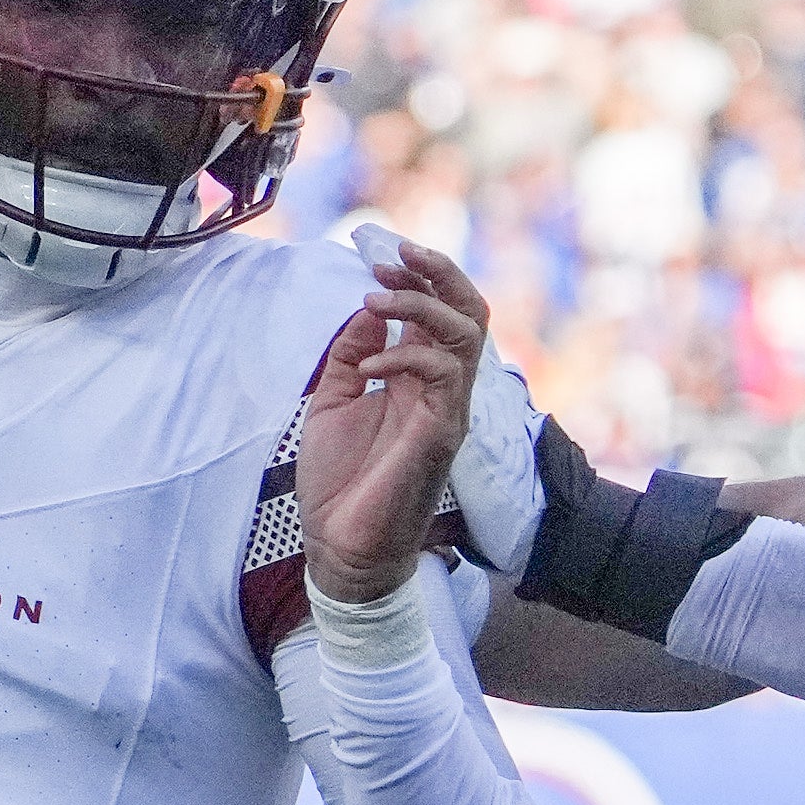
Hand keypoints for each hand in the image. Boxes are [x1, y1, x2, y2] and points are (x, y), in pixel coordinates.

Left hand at [297, 236, 486, 604]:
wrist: (338, 548)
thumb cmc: (338, 483)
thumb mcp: (334, 401)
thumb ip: (352, 354)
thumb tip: (366, 308)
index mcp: (418, 381)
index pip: (440, 312)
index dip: (416, 277)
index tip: (378, 260)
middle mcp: (442, 391)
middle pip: (470, 311)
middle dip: (438, 272)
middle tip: (394, 257)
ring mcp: (447, 412)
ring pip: (466, 333)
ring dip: (419, 305)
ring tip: (373, 302)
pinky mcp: (442, 435)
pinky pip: (443, 374)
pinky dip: (403, 356)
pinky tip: (367, 370)